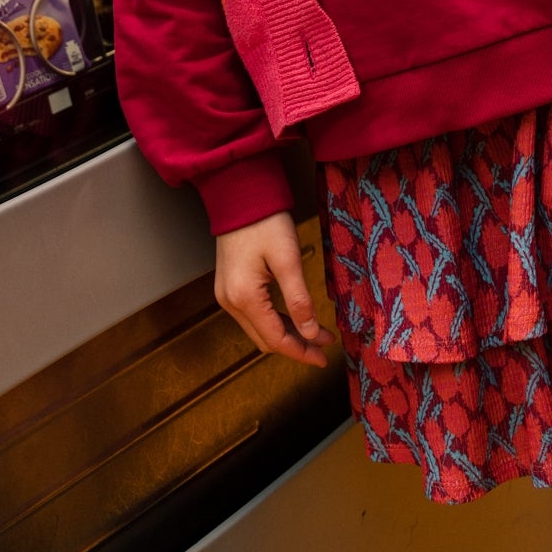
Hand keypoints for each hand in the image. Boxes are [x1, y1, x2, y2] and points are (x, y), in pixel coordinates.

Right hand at [215, 210, 334, 367]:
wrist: (238, 193)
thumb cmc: (265, 222)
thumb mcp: (288, 259)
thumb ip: (299, 299)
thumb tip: (310, 333)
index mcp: (244, 298)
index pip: (275, 339)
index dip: (301, 352)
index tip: (324, 357)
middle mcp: (230, 302)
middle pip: (265, 339)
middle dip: (296, 346)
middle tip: (324, 346)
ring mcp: (226, 294)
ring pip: (259, 329)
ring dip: (286, 334)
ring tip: (314, 334)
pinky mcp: (229, 286)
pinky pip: (253, 315)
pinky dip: (275, 321)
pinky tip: (294, 317)